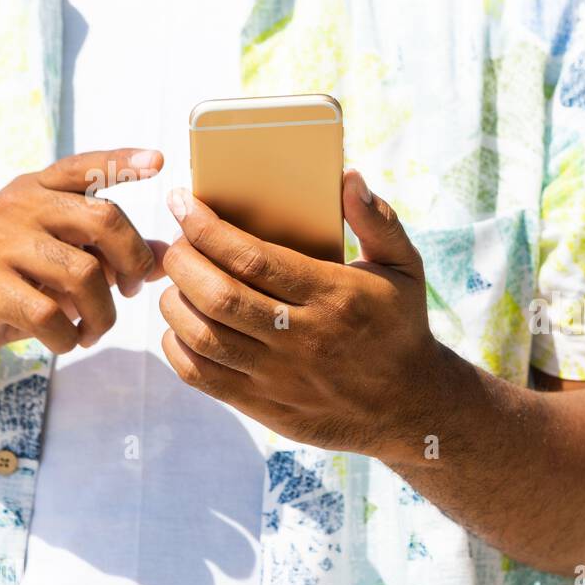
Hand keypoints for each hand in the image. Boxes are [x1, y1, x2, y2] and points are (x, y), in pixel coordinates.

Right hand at [0, 149, 168, 371]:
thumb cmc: (18, 281)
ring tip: (94, 330)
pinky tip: (66, 341)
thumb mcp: (66, 259)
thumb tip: (168, 253)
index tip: (159, 162)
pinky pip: (50, 315)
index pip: (83, 167)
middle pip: (104, 219)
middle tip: (130, 291)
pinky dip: (69, 337)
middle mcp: (18, 206)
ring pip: (84, 274)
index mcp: (38, 190)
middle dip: (133, 262)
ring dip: (102, 314)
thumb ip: (113, 252)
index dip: (121, 162)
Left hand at [158, 170, 445, 458]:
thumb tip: (349, 178)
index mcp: (335, 296)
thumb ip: (378, 221)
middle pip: (218, 295)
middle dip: (181, 260)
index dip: (206, 228)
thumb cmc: (400, 325)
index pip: (253, 258)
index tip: (183, 204)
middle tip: (176, 242)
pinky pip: (202, 377)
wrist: (410, 405)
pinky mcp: (266, 406)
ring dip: (174, 302)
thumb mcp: (405, 268)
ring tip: (177, 282)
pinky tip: (182, 326)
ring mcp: (281, 377)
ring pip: (203, 336)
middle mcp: (305, 338)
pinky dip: (177, 347)